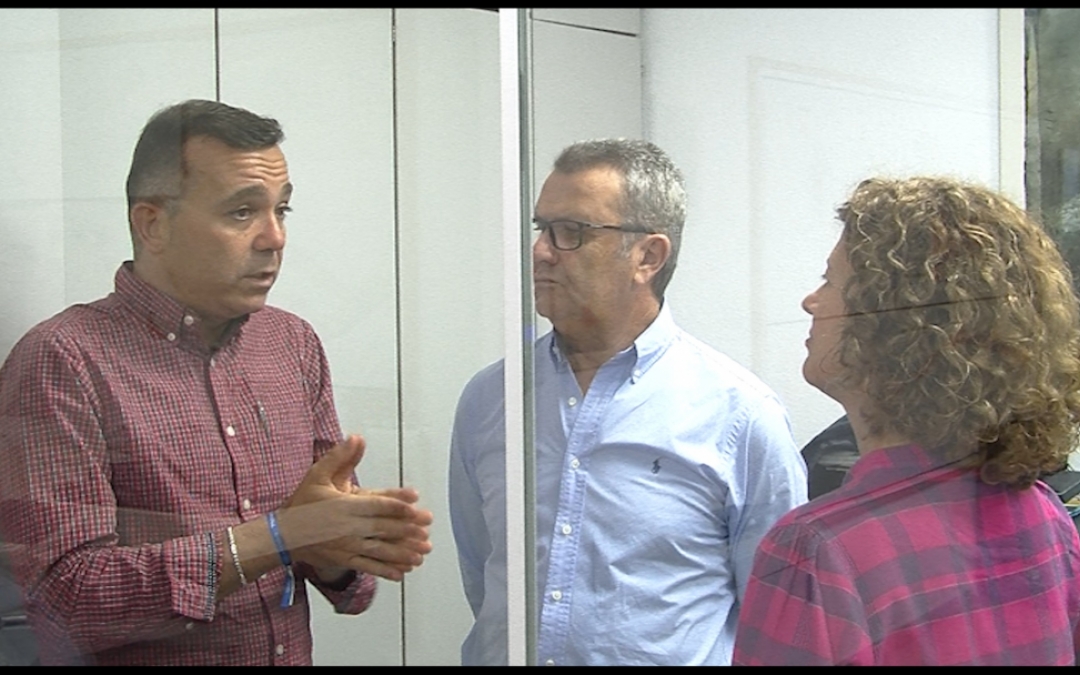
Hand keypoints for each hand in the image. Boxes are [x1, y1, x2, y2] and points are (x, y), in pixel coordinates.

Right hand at [277, 435, 432, 580]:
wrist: (282, 535)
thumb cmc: (302, 503)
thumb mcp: (317, 475)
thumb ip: (339, 457)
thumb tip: (356, 438)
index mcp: (345, 506)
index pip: (376, 505)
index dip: (397, 504)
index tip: (415, 503)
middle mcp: (348, 528)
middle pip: (383, 528)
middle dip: (407, 529)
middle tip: (427, 529)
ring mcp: (347, 546)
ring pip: (380, 550)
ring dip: (402, 553)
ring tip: (422, 553)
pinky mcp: (344, 560)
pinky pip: (368, 566)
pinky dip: (385, 571)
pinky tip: (401, 573)